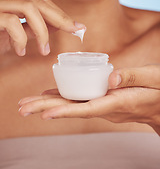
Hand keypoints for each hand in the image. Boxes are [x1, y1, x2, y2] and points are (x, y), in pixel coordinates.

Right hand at [0, 0, 84, 55]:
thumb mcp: (14, 33)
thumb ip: (33, 26)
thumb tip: (59, 25)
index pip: (41, 1)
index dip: (61, 14)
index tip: (77, 26)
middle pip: (40, 2)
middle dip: (61, 18)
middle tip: (75, 32)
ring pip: (30, 8)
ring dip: (42, 31)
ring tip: (44, 51)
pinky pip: (12, 22)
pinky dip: (21, 39)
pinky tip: (20, 51)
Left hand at [19, 64, 159, 134]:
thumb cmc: (159, 91)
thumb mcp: (153, 79)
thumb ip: (133, 76)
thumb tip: (110, 77)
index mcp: (118, 102)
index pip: (88, 109)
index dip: (66, 112)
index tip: (45, 114)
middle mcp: (106, 107)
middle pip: (72, 109)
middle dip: (46, 109)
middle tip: (22, 109)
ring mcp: (103, 105)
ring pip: (72, 105)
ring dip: (49, 104)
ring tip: (28, 104)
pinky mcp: (102, 100)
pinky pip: (79, 100)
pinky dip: (63, 98)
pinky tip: (50, 97)